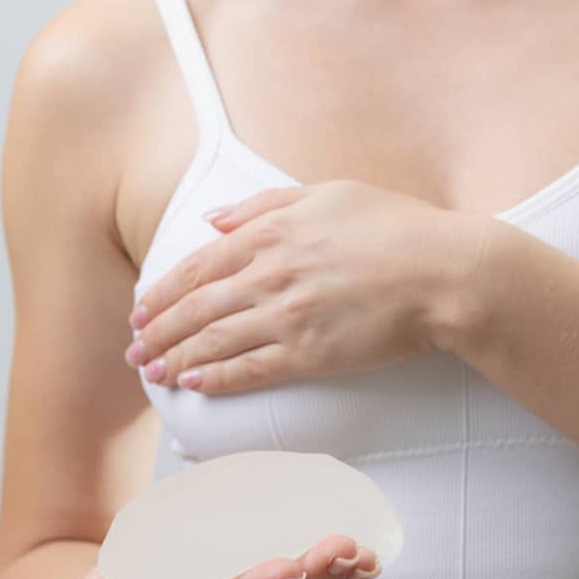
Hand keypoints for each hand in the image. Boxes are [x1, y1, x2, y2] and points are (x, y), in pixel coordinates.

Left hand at [125, 179, 487, 393]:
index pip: (197, 267)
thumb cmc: (398, 227)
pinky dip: (217, 378)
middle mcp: (270, 274)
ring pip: (214, 342)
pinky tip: (195, 385)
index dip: (162, 292)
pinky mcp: (311, 354)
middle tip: (134, 350)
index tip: (142, 308)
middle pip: (195, 309)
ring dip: (176, 358)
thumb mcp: (330, 193)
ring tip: (153, 373)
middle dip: (157, 332)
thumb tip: (214, 219)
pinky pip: (250, 370)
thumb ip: (266, 203)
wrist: (444, 272)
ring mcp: (288, 316)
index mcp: (272, 232)